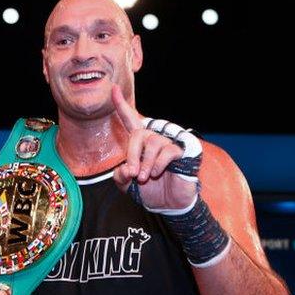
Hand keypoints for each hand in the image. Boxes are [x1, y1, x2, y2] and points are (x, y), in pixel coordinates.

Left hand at [111, 84, 200, 212]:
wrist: (169, 205)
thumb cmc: (149, 191)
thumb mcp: (127, 185)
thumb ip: (120, 176)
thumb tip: (125, 168)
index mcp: (139, 144)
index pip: (129, 121)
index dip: (121, 105)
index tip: (113, 88)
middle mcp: (153, 140)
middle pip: (138, 135)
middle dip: (131, 155)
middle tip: (131, 173)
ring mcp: (168, 144)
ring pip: (152, 143)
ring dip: (144, 163)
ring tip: (144, 177)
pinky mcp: (181, 152)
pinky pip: (167, 151)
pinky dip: (157, 164)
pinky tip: (156, 173)